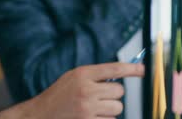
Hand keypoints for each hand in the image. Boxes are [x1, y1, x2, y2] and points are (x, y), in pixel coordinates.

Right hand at [22, 63, 144, 118]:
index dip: (132, 69)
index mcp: (82, 74)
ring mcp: (87, 109)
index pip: (114, 68)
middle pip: (119, 91)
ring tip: (93, 109)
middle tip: (101, 97)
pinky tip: (90, 117)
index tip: (142, 70)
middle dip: (114, 95)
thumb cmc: (58, 96)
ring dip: (110, 110)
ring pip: (117, 108)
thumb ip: (94, 76)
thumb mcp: (73, 78)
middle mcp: (86, 90)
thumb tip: (121, 77)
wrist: (39, 115)